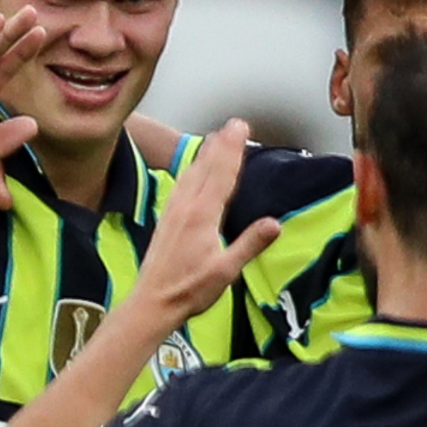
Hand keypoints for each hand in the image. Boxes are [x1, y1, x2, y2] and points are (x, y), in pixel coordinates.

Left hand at [127, 120, 280, 322]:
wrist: (152, 302)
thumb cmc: (189, 290)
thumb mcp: (226, 270)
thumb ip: (249, 244)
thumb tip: (275, 223)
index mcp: (202, 216)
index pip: (222, 174)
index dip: (232, 149)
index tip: (240, 128)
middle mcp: (186, 207)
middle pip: (207, 167)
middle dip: (221, 143)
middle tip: (233, 124)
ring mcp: (174, 211)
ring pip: (192, 173)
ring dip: (206, 153)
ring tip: (215, 138)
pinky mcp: (167, 219)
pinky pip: (182, 185)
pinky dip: (192, 170)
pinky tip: (192, 170)